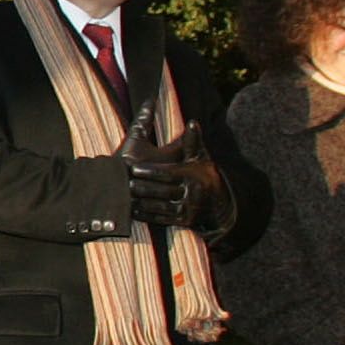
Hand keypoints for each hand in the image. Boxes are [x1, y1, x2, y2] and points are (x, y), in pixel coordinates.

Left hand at [122, 101, 233, 237]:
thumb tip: (193, 122)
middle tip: (126, 183)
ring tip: (126, 197)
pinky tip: (133, 211)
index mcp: (193, 176)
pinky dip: (147, 215)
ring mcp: (189, 209)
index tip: (134, 168)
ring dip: (142, 202)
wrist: (218, 202)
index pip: (168, 173)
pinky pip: (163, 219)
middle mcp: (192, 193)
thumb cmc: (203, 175)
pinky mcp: (185, 222)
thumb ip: (192, 142)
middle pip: (163, 190)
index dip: (150, 171)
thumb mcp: (200, 158)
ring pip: (161, 206)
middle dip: (143, 187)